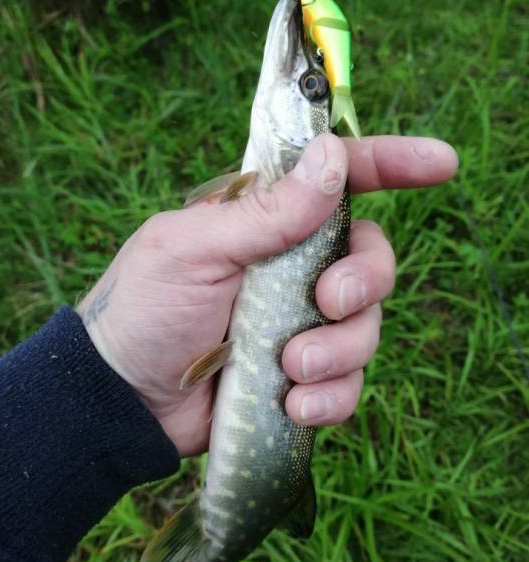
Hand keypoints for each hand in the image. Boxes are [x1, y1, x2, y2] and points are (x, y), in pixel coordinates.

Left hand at [77, 133, 456, 456]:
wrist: (121, 399)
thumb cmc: (144, 308)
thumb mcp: (193, 249)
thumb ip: (265, 212)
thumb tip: (332, 157)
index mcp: (266, 222)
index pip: (340, 182)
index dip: (393, 165)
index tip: (442, 163)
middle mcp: (294, 268)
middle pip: (372, 258)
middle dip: (365, 281)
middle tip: (325, 304)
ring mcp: (300, 325)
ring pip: (367, 327)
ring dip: (338, 351)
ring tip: (288, 369)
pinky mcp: (302, 378)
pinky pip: (349, 385)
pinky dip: (331, 397)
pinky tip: (294, 404)